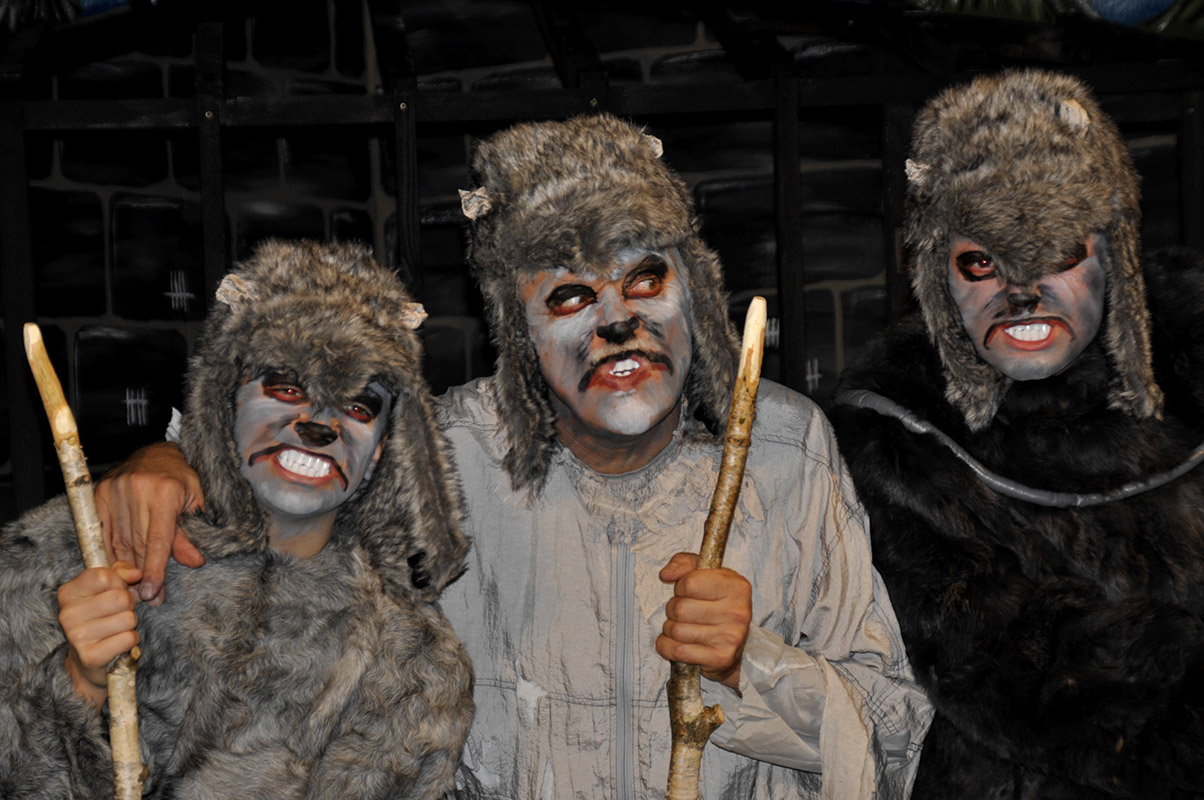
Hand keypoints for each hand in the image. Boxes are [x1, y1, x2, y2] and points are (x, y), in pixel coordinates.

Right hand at [57, 562, 142, 708]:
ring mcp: (76, 636)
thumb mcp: (108, 587)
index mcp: (68, 592)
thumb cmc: (102, 616)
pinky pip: (129, 638)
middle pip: (120, 598)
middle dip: (129, 605)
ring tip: (117, 628)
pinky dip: (131, 639)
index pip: (105, 575)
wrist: (89, 660)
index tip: (113, 592)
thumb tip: (136, 574)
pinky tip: (118, 642)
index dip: (119, 583)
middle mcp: (67, 614)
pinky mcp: (90, 656)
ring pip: (128, 618)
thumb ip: (121, 572)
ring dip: (130, 624)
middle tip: (119, 613)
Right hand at [94, 442, 205, 604]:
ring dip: (126, 568)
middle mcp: (137, 491)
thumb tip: (194, 562)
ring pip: (119, 541)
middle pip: (137, 544)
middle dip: (143, 574)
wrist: (157, 453)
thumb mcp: (195, 502)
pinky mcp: (100, 493)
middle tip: (148, 599)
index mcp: (164, 492)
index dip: (156, 569)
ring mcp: (115, 491)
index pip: (158, 540)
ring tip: (134, 589)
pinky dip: (110, 552)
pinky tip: (117, 570)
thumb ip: (189, 533)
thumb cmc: (181, 478)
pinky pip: (102, 532)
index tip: (153, 593)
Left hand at [656, 552, 751, 689]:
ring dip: (670, 630)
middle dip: (672, 610)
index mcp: (736, 586)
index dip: (680, 588)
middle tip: (682, 613)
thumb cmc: (715, 603)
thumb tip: (666, 574)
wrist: (733, 644)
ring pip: (676, 631)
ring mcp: (731, 637)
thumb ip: (683, 563)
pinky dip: (667, 647)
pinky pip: (678, 651)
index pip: (688, 583)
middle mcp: (738, 611)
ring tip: (682, 627)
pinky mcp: (721, 658)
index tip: (686, 592)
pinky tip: (676, 643)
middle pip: (679, 609)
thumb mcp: (704, 573)